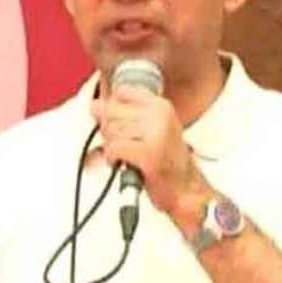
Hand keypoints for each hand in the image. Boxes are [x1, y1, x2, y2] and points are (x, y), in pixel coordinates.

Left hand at [90, 85, 210, 221]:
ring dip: (112, 146)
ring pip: (110, 130)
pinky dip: (112, 158)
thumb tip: (95, 105)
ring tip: (126, 155)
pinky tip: (122, 163)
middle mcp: (160, 116)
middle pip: (112, 111)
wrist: (186, 190)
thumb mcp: (151, 129)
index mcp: (161, 106)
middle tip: (124, 145)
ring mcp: (155, 134)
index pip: (122, 92)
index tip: (121, 124)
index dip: (113, 109)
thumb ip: (123, 116)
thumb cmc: (167, 162)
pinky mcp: (148, 154)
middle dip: (109, 131)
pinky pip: (113, 147)